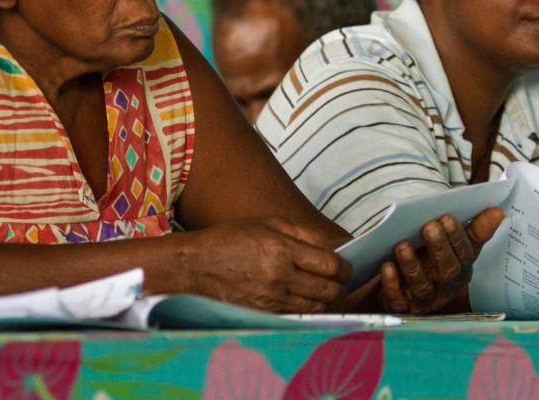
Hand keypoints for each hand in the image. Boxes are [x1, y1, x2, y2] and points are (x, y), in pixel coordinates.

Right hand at [183, 217, 350, 313]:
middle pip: (329, 289)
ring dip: (325, 299)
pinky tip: (303, 299)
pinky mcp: (264, 313)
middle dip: (339, 285)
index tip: (344, 267)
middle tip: (337, 280)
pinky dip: (306, 308)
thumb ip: (302, 232)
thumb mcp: (266, 222)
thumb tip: (331, 246)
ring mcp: (271, 298)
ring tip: (322, 290)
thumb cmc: (229, 239)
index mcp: (281, 248)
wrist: (194, 267)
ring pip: (317, 306)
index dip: (344, 267)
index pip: (330, 265)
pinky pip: (298, 315)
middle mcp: (279, 275)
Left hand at [376, 208, 502, 314]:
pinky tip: (387, 267)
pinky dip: (392, 284)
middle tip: (429, 226)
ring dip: (412, 265)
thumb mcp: (450, 246)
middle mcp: (445, 288)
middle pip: (447, 272)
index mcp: (460, 270)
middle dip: (439, 248)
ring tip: (401, 244)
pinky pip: (398, 300)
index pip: (465, 255)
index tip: (446, 216)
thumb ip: (472, 230)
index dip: (457, 237)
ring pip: (422, 287)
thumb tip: (498, 210)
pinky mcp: (402, 308)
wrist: (398, 290)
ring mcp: (424, 300)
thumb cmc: (428, 262)